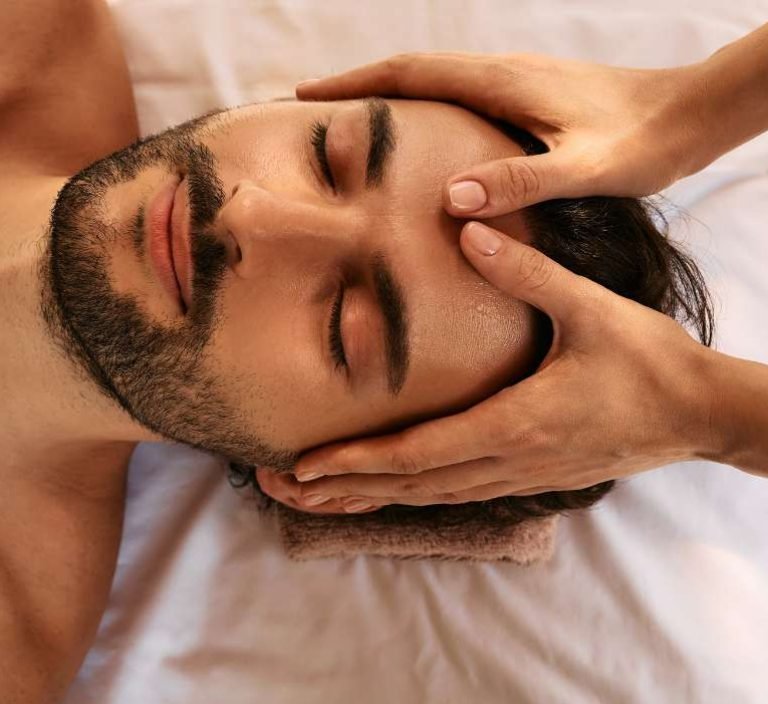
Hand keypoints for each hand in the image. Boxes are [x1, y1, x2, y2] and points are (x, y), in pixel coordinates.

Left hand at [257, 222, 718, 513]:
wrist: (697, 413)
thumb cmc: (648, 362)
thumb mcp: (591, 309)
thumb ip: (527, 272)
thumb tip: (470, 228)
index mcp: (515, 424)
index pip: (418, 452)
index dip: (356, 462)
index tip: (301, 468)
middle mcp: (507, 461)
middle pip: (408, 485)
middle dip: (339, 490)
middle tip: (276, 489)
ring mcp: (516, 477)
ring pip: (426, 496)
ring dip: (366, 498)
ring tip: (310, 499)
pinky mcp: (526, 476)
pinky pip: (453, 493)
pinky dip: (407, 494)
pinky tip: (381, 491)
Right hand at [297, 52, 707, 214]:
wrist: (687, 115)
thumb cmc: (641, 143)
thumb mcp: (584, 169)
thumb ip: (522, 180)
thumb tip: (453, 197)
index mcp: (502, 84)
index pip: (412, 75)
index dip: (357, 85)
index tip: (309, 97)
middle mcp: (501, 74)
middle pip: (414, 72)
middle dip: (360, 87)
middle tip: (317, 111)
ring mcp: (514, 84)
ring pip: (436, 83)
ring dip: (391, 97)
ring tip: (356, 125)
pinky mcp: (528, 99)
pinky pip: (460, 98)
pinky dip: (426, 110)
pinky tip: (424, 139)